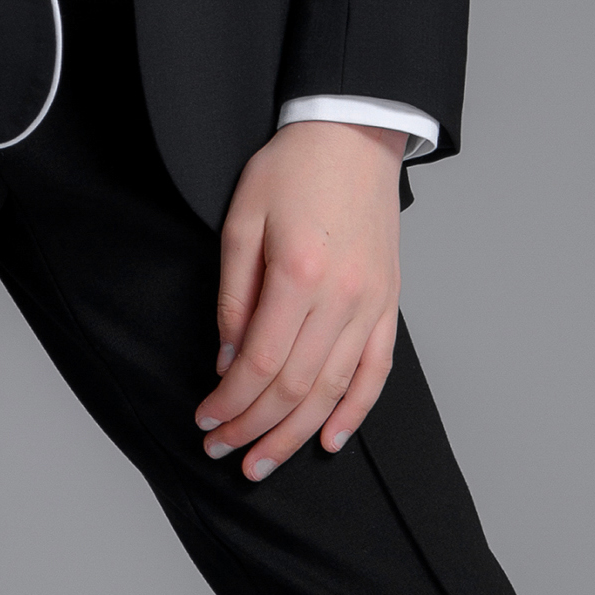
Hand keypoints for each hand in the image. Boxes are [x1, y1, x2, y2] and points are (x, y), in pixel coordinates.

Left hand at [195, 120, 402, 479]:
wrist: (352, 134)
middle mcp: (341, 298)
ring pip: (334, 390)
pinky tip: (330, 439)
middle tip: (224, 452)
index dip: (230, 402)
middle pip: (295, 387)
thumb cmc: (291, 169)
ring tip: (265, 461)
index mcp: (298, 274)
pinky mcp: (389, 303)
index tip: (205, 420)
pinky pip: (377, 372)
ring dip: (297, 434)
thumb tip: (227, 359)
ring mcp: (371, 304)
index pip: (259, 362)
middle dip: (255, 427)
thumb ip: (234, 294)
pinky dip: (355, 411)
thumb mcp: (242, 219)